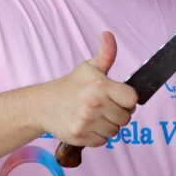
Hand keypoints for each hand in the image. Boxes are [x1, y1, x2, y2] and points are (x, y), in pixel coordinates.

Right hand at [43, 31, 137, 146]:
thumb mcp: (89, 68)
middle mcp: (94, 104)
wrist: (43, 105)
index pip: (132, 99)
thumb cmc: (71, 86)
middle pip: (126, 118)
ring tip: (96, 116)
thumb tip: (108, 35)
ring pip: (115, 131)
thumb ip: (106, 54)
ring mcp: (87, 121)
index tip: (119, 97)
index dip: (128, 100)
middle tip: (105, 107)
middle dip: (118, 113)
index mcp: (100, 85)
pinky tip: (88, 125)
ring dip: (108, 125)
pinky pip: (103, 141)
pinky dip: (98, 135)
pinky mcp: (81, 136)